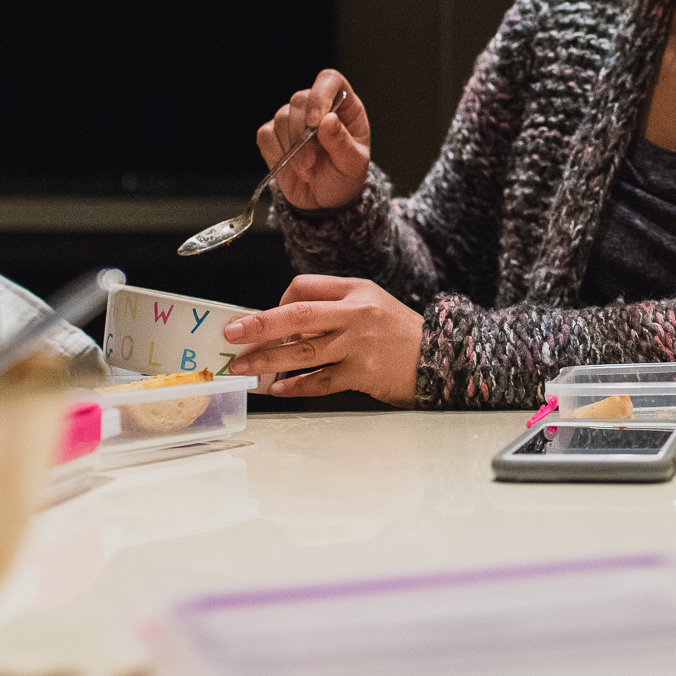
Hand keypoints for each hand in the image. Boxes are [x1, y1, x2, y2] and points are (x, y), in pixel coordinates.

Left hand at [222, 275, 421, 405]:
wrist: (443, 358)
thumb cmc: (401, 335)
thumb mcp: (372, 306)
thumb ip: (333, 311)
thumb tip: (288, 327)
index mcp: (356, 291)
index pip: (304, 286)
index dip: (278, 302)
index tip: (264, 320)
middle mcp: (356, 314)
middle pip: (297, 314)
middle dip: (259, 324)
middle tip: (232, 333)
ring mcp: (359, 345)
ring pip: (303, 350)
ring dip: (268, 360)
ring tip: (243, 367)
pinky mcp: (364, 374)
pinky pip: (321, 381)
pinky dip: (297, 386)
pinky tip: (279, 389)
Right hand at [259, 70, 370, 210]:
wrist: (325, 200)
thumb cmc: (344, 177)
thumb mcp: (353, 164)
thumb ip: (342, 142)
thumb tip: (328, 119)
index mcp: (344, 107)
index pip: (330, 80)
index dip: (320, 96)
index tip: (316, 123)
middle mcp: (317, 107)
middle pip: (300, 99)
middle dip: (303, 133)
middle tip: (312, 161)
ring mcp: (293, 119)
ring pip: (281, 117)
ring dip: (292, 148)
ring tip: (307, 169)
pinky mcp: (274, 135)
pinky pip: (265, 135)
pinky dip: (276, 152)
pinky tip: (290, 165)